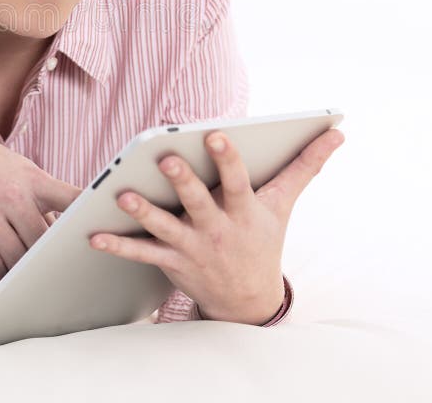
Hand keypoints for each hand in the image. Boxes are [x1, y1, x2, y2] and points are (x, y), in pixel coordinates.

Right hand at [0, 132, 81, 283]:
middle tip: (65, 278)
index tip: (108, 233)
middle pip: (42, 241)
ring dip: (27, 273)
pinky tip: (8, 280)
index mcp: (33, 180)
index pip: (72, 199)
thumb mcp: (25, 172)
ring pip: (16, 257)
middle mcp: (11, 195)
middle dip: (53, 260)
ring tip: (35, 282)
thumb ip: (49, 200)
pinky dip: (1, 277)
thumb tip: (76, 233)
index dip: (90, 217)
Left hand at [89, 127, 344, 324]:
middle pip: (198, 202)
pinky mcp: (173, 262)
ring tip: (122, 195)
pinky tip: (94, 234)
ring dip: (143, 213)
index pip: (238, 180)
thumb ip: (304, 165)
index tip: (217, 133)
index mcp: (244, 210)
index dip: (228, 158)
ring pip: (165, 228)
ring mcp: (193, 248)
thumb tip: (337, 132)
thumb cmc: (263, 238)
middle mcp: (218, 228)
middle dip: (183, 182)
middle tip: (166, 159)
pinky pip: (142, 254)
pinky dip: (118, 245)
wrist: (249, 300)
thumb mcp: (284, 203)